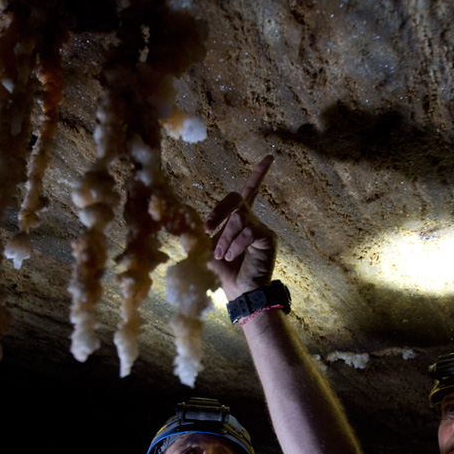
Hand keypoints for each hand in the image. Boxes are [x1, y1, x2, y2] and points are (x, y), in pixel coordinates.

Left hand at [205, 155, 276, 299]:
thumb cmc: (226, 274)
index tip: (269, 158)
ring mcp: (261, 228)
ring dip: (225, 238)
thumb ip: (201, 234)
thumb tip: (185, 224)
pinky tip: (232, 256)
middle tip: (206, 228)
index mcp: (239, 221)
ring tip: (222, 255)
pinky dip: (235, 244)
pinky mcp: (267, 237)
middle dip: (218, 210)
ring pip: (238, 218)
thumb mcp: (207, 251)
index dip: (259, 174)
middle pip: (236, 198)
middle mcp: (252, 220)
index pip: (249, 192)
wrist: (242, 294)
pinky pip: (248, 231)